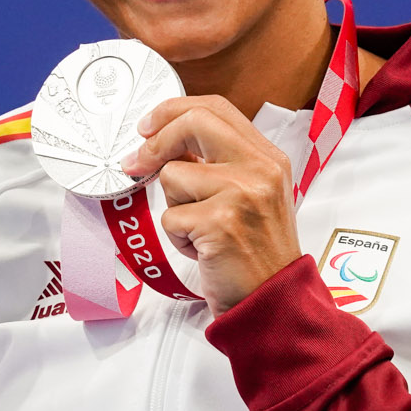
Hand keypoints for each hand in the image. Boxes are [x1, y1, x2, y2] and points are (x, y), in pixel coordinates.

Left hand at [122, 96, 299, 313]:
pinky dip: (177, 237)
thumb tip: (162, 143)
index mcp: (269, 158)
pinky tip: (201, 249)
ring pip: (172, 175)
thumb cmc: (256, 253)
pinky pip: (170, 216)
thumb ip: (220, 164)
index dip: (174, 111)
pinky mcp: (220, 223)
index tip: (148, 128)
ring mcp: (242, 194)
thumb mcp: (253, 196)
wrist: (273, 301)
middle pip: (193, 123)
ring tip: (199, 230)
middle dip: (156, 142)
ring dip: (174, 207)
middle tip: (137, 163)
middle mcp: (260, 170)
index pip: (216, 108)